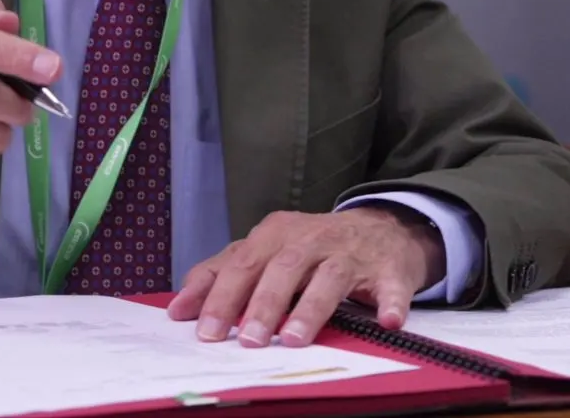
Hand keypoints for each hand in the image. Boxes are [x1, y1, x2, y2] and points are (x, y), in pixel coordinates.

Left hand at [166, 206, 446, 347]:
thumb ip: (224, 273)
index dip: (222, 296)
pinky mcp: (390, 269)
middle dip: (263, 304)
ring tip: (295, 338)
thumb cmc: (314, 247)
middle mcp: (312, 238)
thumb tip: (178, 310)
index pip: (242, 262)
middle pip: (283, 268)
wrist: (383, 228)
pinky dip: (391, 303)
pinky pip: (391, 287)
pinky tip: (388, 321)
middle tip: (249, 340)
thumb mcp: (267, 251)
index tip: (204, 330)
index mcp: (277, 233)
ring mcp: (352, 252)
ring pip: (329, 278)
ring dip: (311, 308)